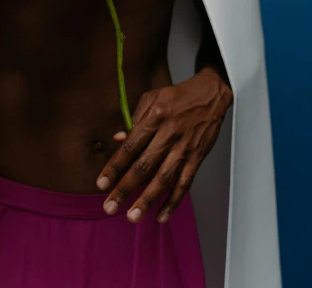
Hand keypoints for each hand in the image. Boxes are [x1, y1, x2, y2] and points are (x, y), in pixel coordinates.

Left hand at [96, 68, 232, 223]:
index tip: (101, 184)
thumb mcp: (152, 98)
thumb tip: (117, 139)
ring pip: (163, 179)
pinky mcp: (197, 158)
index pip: (130, 147)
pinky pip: (184, 184)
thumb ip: (135, 120)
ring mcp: (184, 149)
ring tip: (132, 216)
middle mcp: (168, 135)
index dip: (114, 167)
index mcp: (154, 118)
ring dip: (147, 200)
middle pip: (143, 167)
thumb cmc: (177, 96)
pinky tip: (161, 216)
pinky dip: (173, 202)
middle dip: (125, 189)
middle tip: (109, 207)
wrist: (210, 95)